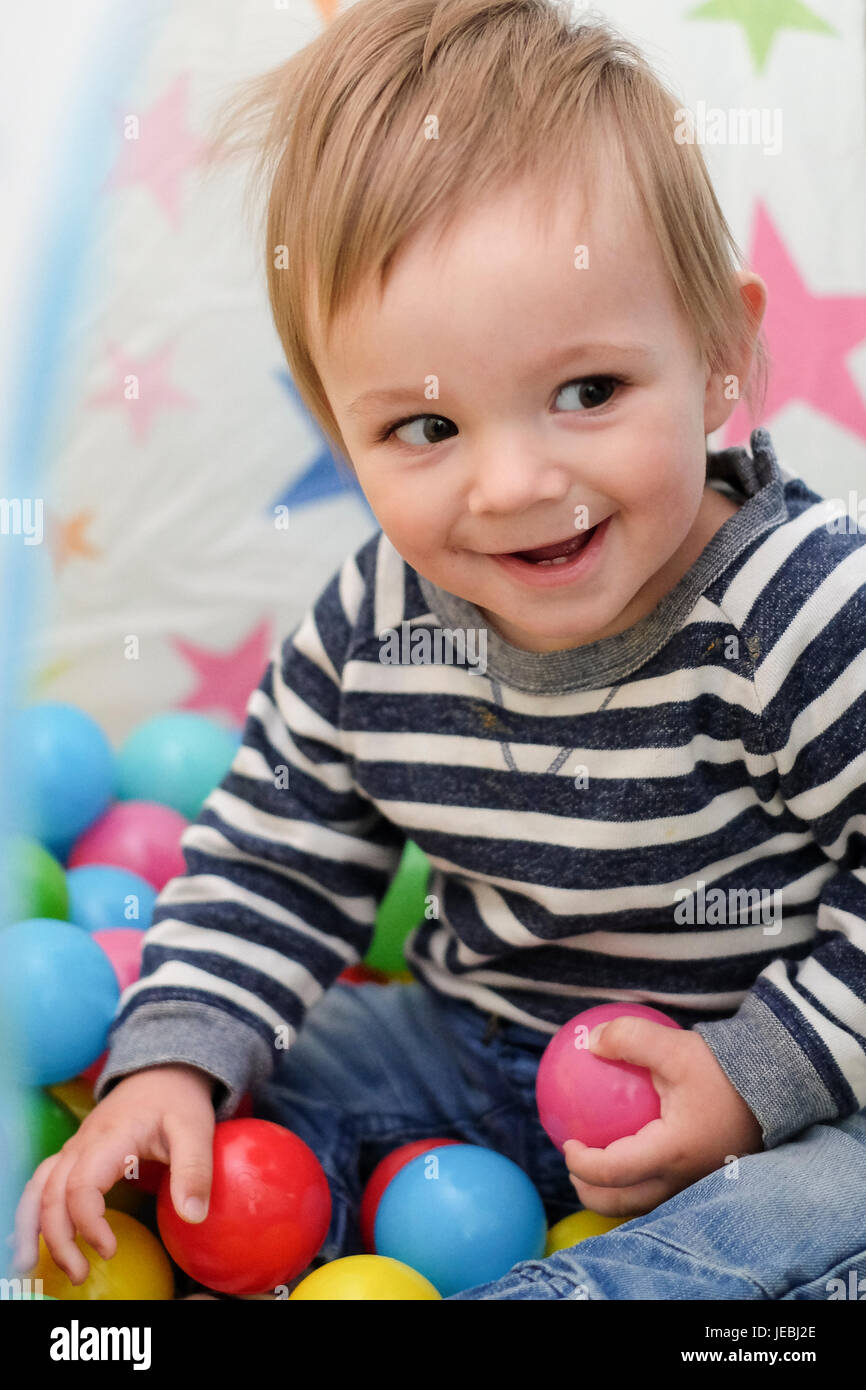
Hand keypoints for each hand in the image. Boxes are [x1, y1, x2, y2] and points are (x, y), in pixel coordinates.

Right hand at [11, 1064, 216, 1284]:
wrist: (163, 1072)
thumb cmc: (178, 1101)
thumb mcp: (196, 1129)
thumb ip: (195, 1170)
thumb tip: (193, 1217)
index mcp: (109, 1139)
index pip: (81, 1187)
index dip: (88, 1223)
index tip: (110, 1250)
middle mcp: (82, 1145)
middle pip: (52, 1194)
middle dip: (58, 1239)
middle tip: (79, 1274)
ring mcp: (74, 1149)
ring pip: (37, 1188)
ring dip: (31, 1227)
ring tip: (28, 1265)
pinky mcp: (74, 1155)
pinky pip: (42, 1183)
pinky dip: (31, 1211)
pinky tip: (31, 1238)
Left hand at [562, 1016, 763, 1217]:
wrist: (776, 1086)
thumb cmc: (724, 1068)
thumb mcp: (673, 1046)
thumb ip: (630, 1039)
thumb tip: (590, 1042)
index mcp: (672, 1153)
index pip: (613, 1172)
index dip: (581, 1164)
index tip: (567, 1140)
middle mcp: (683, 1179)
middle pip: (623, 1204)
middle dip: (589, 1191)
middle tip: (573, 1165)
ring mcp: (697, 1184)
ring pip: (643, 1204)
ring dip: (614, 1192)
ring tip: (596, 1166)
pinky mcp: (706, 1178)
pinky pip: (662, 1190)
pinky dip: (638, 1181)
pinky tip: (630, 1152)